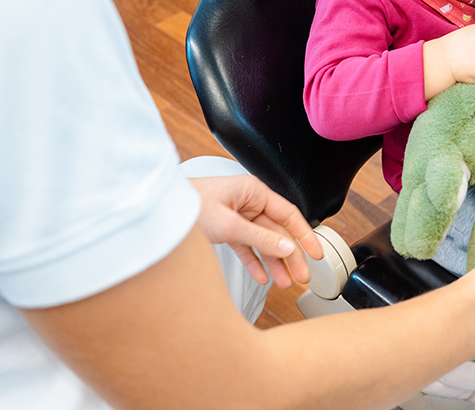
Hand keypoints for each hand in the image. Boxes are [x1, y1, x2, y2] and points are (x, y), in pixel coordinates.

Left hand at [189, 175, 324, 288]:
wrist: (159, 213)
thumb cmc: (189, 205)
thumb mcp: (229, 224)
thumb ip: (260, 238)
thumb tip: (287, 247)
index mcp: (253, 192)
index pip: (288, 214)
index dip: (304, 235)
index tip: (316, 253)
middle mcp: (248, 202)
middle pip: (277, 232)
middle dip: (291, 255)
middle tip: (302, 275)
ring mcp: (237, 217)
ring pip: (263, 242)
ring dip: (274, 262)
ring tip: (284, 282)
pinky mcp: (225, 229)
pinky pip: (246, 247)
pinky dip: (254, 262)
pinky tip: (262, 277)